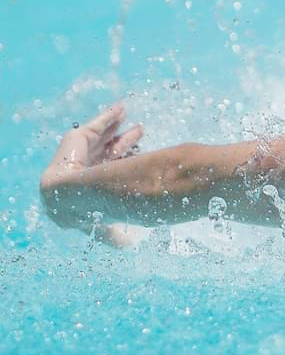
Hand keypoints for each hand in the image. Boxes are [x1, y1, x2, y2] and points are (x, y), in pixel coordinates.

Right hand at [39, 103, 143, 233]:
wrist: (73, 200)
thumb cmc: (99, 212)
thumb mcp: (112, 225)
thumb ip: (116, 237)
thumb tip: (130, 246)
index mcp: (90, 195)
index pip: (108, 178)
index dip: (123, 165)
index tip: (141, 152)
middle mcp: (81, 176)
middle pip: (104, 156)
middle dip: (121, 144)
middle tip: (140, 132)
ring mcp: (75, 158)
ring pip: (98, 141)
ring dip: (114, 129)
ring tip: (130, 117)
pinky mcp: (72, 141)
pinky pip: (93, 127)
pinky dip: (108, 117)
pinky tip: (122, 108)